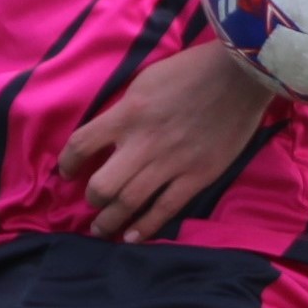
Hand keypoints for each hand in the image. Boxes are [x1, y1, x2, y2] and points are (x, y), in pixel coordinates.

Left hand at [56, 43, 277, 241]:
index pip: (82, 145)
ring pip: (130, 203)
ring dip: (111, 221)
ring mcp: (171, 163)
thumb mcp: (144, 81)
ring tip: (103, 230)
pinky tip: (133, 237)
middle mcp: (144, 143)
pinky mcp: (198, 176)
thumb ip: (124, 111)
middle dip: (92, 200)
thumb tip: (108, 136)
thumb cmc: (191, 71)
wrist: (240, 74)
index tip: (67, 172)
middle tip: (93, 203)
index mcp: (127, 114)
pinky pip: (166, 209)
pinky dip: (146, 227)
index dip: (68, 163)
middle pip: (103, 185)